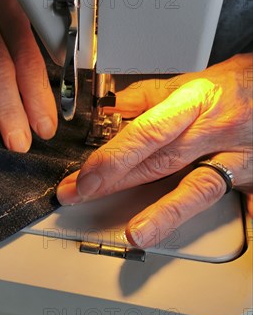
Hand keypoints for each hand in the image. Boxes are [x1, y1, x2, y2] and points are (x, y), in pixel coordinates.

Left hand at [57, 54, 252, 247]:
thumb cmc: (238, 85)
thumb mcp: (193, 80)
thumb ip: (151, 96)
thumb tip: (114, 107)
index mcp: (195, 102)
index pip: (147, 132)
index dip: (113, 157)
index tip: (86, 175)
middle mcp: (215, 131)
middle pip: (160, 163)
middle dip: (114, 183)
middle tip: (79, 195)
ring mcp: (237, 157)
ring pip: (198, 188)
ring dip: (163, 213)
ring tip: (136, 233)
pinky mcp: (251, 177)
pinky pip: (239, 199)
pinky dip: (226, 219)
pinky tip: (202, 231)